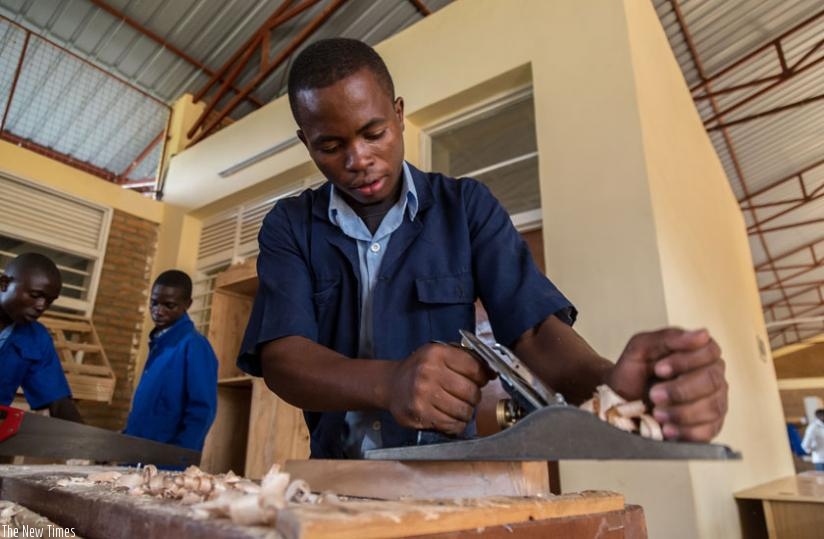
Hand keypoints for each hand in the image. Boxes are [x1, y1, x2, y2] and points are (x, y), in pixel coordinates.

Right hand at [387, 343, 492, 434]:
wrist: (391, 384)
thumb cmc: (419, 369)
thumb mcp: (439, 354)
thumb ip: (465, 359)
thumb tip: (491, 372)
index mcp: (437, 354)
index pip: (474, 368)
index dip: (482, 377)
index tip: (480, 380)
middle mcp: (429, 372)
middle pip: (471, 391)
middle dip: (474, 397)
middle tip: (467, 396)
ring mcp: (423, 394)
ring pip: (464, 411)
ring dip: (466, 412)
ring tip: (458, 407)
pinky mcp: (420, 414)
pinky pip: (451, 424)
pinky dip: (456, 424)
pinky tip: (450, 418)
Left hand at [606, 328, 726, 441]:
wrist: (618, 403)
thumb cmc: (632, 374)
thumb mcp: (640, 349)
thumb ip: (668, 337)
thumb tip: (702, 334)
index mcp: (699, 352)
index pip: (709, 352)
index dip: (684, 361)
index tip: (659, 369)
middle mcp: (712, 376)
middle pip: (712, 380)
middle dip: (680, 390)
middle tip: (654, 395)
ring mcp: (714, 402)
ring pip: (712, 406)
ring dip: (681, 412)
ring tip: (657, 413)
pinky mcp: (710, 427)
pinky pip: (709, 431)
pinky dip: (686, 431)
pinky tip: (668, 429)